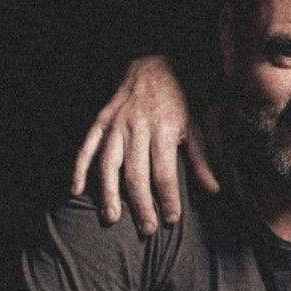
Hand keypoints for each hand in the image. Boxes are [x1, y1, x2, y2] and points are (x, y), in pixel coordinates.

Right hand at [71, 54, 219, 234]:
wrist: (155, 60)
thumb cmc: (180, 96)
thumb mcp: (198, 123)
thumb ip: (202, 159)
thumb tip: (214, 189)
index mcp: (166, 129)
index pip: (165, 173)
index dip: (168, 198)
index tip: (172, 219)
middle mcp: (139, 128)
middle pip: (137, 174)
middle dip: (141, 205)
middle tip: (146, 229)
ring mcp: (117, 123)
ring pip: (109, 164)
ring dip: (109, 193)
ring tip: (112, 217)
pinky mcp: (101, 119)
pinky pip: (86, 146)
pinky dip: (79, 168)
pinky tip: (76, 190)